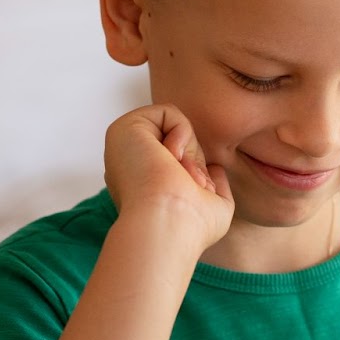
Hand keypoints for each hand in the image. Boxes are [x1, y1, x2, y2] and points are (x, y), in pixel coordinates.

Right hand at [103, 104, 233, 253]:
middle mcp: (131, 166)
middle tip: (189, 183)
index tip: (196, 191)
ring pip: (173, 128)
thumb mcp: (214, 207)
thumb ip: (214, 185)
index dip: (194, 171)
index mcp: (144, 185)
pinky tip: (170, 156)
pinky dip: (181, 131)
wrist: (168, 225)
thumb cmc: (191, 227)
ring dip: (188, 149)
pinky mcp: (125, 128)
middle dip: (193, 160)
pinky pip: (168, 112)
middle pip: (178, 142)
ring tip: (179, 174)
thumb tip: (214, 169)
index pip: (177, 162)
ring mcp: (125, 146)